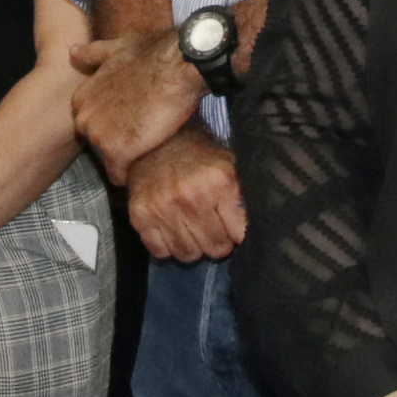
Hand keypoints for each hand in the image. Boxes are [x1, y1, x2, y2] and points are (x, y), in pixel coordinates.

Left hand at [70, 30, 204, 179]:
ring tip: (146, 145)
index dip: (111, 124)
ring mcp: (99, 136)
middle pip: (96, 142)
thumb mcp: (116, 49)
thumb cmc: (153, 55)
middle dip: (115, 141)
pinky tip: (143, 163)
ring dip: (124, 157)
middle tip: (140, 133)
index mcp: (82, 98)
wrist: (180, 65)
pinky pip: (117, 175)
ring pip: (107, 159)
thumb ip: (91, 55)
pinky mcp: (117, 152)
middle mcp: (84, 118)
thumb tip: (71, 51)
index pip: (90, 123)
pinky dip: (128, 174)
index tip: (129, 121)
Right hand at [124, 132, 246, 262]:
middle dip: (218, 243)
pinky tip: (172, 230)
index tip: (233, 230)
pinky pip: (161, 252)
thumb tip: (255, 230)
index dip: (238, 234)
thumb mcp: (228, 165)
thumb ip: (242, 196)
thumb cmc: (197, 155)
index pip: (239, 233)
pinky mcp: (140, 215)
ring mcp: (163, 207)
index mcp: (219, 181)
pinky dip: (168, 247)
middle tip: (213, 231)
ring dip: (193, 247)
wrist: (154, 142)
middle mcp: (191, 196)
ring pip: (188, 254)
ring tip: (192, 230)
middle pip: (215, 247)